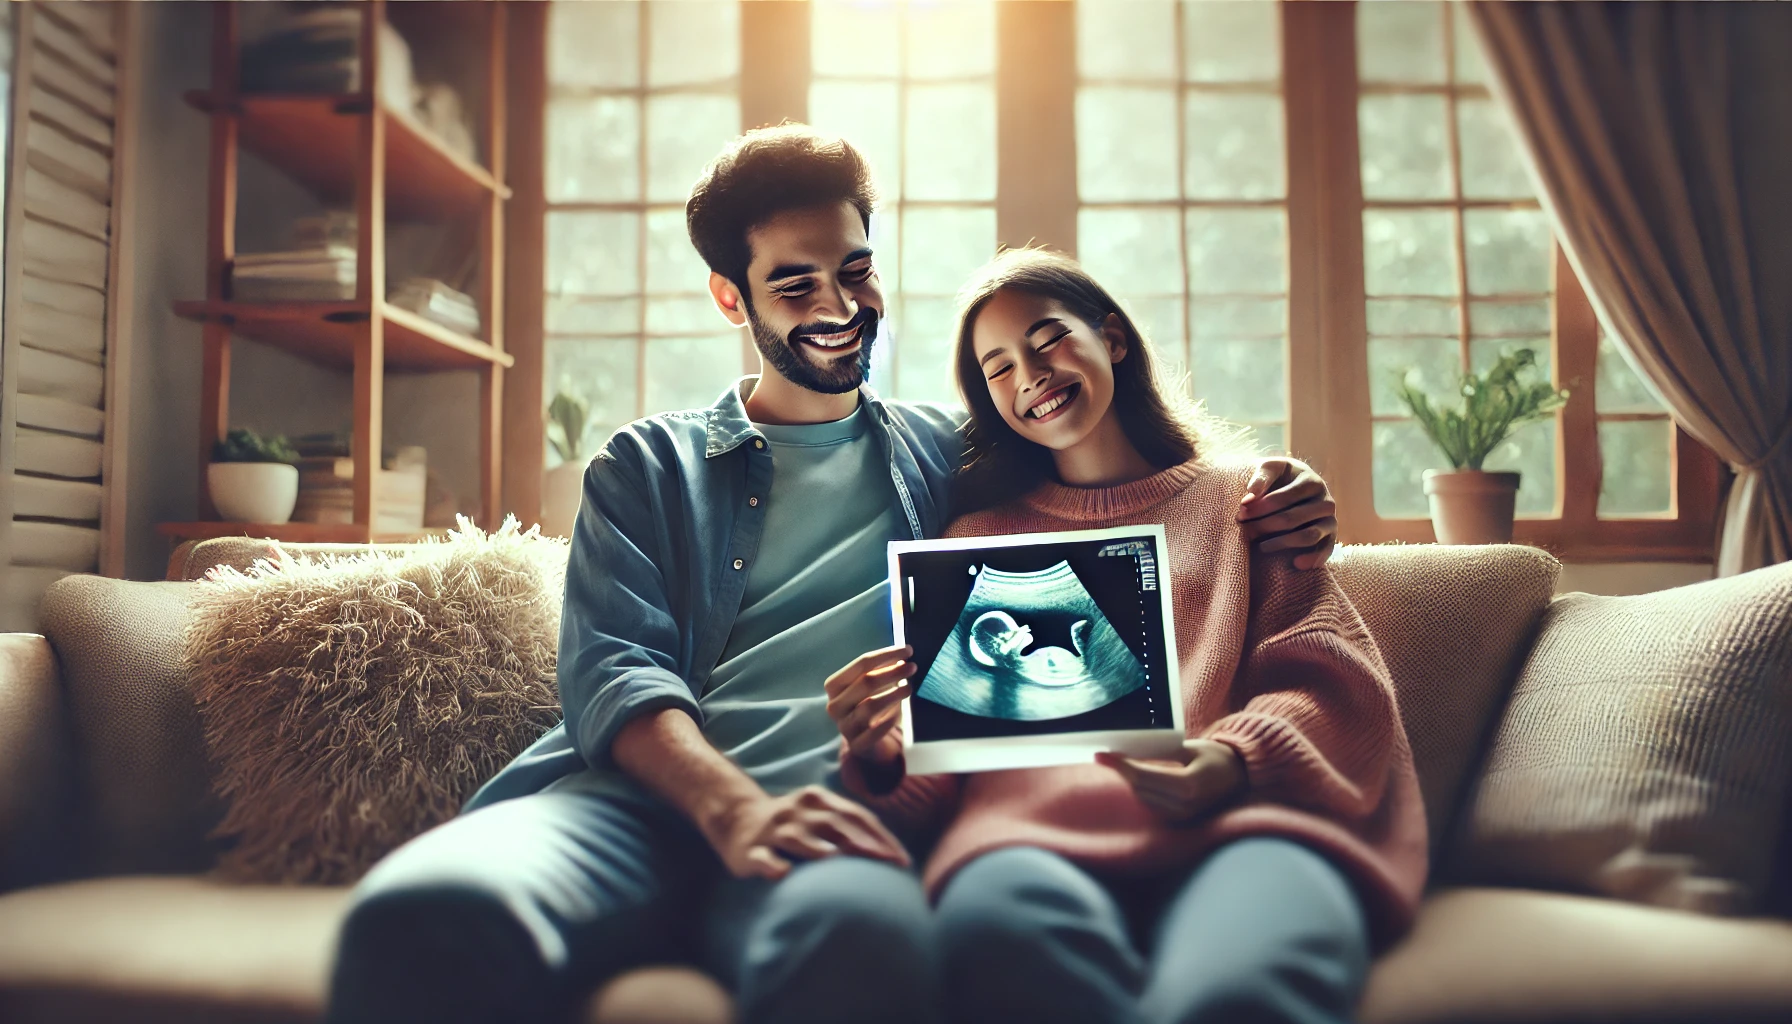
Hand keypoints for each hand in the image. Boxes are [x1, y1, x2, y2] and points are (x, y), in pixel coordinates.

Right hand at [701, 785, 910, 880]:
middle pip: (834, 825)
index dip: (881, 836)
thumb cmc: (792, 825)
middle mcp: (797, 811)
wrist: (735, 819)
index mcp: (818, 801)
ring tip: (837, 860)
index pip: (856, 816)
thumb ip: (849, 829)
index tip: (902, 860)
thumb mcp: (820, 818)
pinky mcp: (751, 851)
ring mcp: (773, 830)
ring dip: (816, 848)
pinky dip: (773, 864)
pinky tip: (783, 874)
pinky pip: (763, 857)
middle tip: (886, 863)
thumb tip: (891, 856)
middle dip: (862, 843)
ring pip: (797, 837)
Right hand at [825, 645, 915, 765]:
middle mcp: (835, 706)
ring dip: (894, 694)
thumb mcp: (869, 686)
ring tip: (909, 687)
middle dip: (892, 672)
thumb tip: (903, 654)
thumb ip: (881, 669)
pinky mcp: (857, 745)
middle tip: (912, 667)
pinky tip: (902, 711)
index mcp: (834, 686)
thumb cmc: (868, 703)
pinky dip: (891, 718)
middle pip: (866, 682)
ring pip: (870, 705)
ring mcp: (844, 726)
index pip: (861, 664)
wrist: (863, 741)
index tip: (908, 650)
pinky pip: (877, 730)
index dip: (886, 655)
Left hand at [1095, 739, 1245, 823]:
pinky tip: (1138, 776)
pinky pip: (1151, 803)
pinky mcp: (1180, 820)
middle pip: (1138, 788)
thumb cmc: (1217, 757)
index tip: (1099, 754)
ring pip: (1141, 797)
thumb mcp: (1189, 748)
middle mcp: (1184, 806)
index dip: (1118, 765)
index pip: (1141, 776)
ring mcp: (1182, 816)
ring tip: (1122, 762)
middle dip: (1121, 771)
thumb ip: (1159, 752)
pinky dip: (1141, 789)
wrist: (1241, 777)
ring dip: (1130, 780)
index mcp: (1188, 785)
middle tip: (1107, 754)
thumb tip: (1127, 750)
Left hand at [1238, 457, 1337, 569]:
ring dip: (1281, 544)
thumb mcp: (1271, 468)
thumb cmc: (1280, 477)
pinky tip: (1295, 563)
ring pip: (1308, 536)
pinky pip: (1325, 550)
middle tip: (1244, 530)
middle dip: (1264, 526)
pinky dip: (1312, 558)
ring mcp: (1330, 520)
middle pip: (1292, 519)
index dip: (1260, 507)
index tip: (1240, 513)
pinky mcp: (1331, 537)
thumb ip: (1262, 477)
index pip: (1283, 498)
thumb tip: (1251, 493)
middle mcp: (1325, 501)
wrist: (1297, 485)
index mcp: (1311, 481)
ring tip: (1260, 547)